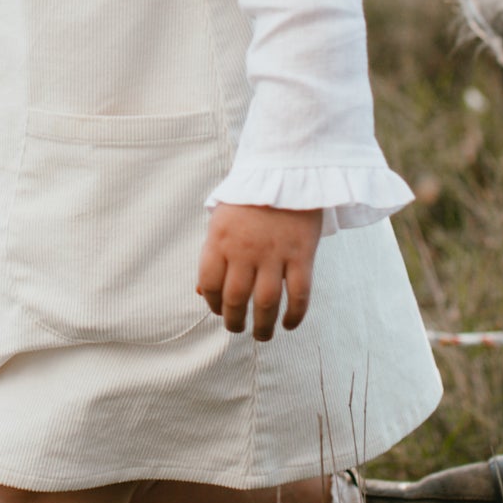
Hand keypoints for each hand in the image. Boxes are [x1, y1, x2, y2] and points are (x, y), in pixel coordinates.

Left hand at [197, 203, 320, 340]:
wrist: (287, 168)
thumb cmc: (250, 195)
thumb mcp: (221, 218)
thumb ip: (212, 253)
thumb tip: (201, 293)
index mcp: (219, 238)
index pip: (209, 284)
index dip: (212, 303)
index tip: (219, 310)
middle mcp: (244, 250)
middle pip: (235, 298)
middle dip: (234, 321)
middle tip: (238, 329)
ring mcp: (274, 253)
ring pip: (265, 302)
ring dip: (263, 326)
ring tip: (262, 335)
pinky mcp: (301, 254)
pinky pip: (298, 293)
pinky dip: (294, 314)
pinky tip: (289, 323)